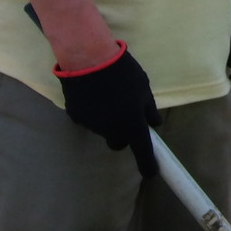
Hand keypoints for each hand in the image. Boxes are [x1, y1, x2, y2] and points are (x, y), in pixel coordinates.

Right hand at [55, 42, 161, 176]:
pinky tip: (92, 95)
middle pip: (118, 142)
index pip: (142, 151)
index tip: (151, 173)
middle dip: (123, 134)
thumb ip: (149, 109)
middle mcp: (111, 129)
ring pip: (103, 130)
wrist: (88, 57)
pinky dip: (92, 113)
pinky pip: (88, 120)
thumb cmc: (122, 71)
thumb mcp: (143, 87)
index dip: (148, 164)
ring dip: (108, 120)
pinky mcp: (75, 117)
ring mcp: (91, 125)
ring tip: (107, 96)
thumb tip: (155, 124)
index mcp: (131, 123)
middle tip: (125, 115)